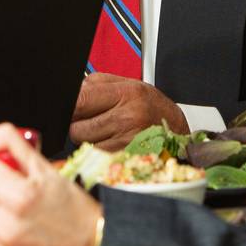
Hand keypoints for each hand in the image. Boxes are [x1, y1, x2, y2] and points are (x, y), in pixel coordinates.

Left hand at [69, 73, 187, 148]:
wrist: (175, 129)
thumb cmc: (149, 106)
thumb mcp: (127, 84)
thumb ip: (95, 85)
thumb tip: (70, 95)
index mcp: (127, 93)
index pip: (80, 100)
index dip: (70, 106)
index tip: (71, 108)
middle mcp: (128, 118)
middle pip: (77, 127)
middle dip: (78, 124)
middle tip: (93, 120)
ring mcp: (126, 142)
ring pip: (84, 144)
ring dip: (88, 139)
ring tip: (105, 131)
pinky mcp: (124, 160)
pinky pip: (95, 157)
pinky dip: (97, 151)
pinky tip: (111, 143)